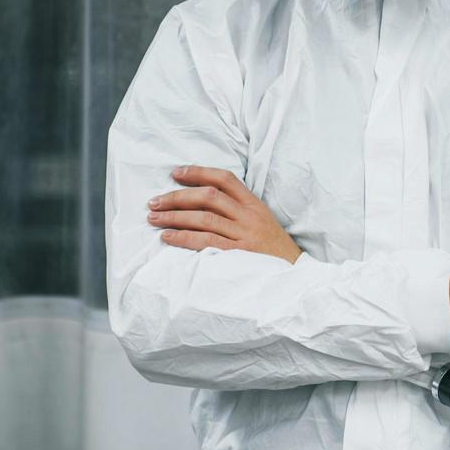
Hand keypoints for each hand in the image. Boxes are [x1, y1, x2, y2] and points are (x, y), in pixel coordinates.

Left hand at [148, 166, 302, 264]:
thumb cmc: (273, 251)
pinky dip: (183, 237)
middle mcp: (249, 217)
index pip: (225, 179)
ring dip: (174, 216)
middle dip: (177, 197)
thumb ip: (237, 210)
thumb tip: (200, 202)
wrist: (296, 277)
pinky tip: (167, 236)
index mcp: (254, 205)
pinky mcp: (239, 256)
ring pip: (204, 218)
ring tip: (153, 218)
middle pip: (209, 197)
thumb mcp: (261, 222)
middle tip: (154, 201)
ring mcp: (244, 236)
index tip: (175, 173)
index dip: (198, 172)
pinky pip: (206, 242)